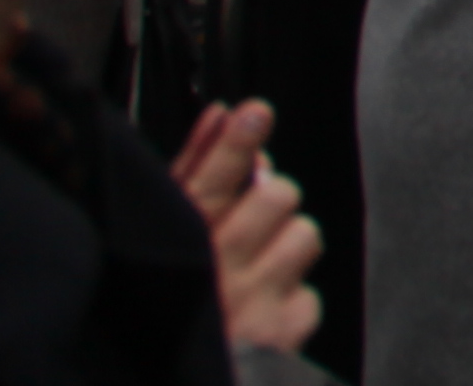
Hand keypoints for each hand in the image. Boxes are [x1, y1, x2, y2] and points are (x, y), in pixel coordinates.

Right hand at [171, 102, 320, 354]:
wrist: (165, 380)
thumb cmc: (162, 306)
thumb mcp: (161, 237)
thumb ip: (193, 172)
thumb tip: (223, 113)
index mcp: (178, 244)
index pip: (210, 181)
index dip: (234, 144)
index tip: (252, 115)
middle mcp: (215, 273)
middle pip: (277, 197)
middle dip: (270, 202)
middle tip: (249, 226)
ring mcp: (251, 304)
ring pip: (304, 235)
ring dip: (286, 248)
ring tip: (255, 273)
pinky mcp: (279, 337)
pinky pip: (311, 295)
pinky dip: (291, 302)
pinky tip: (261, 314)